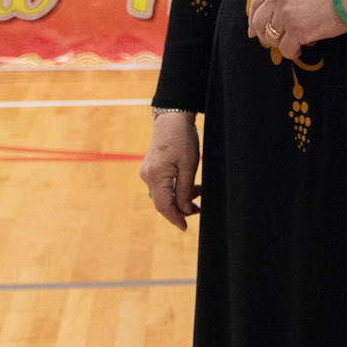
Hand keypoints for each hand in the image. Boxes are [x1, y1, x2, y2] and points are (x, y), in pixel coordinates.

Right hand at [141, 110, 200, 231]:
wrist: (172, 118)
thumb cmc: (182, 139)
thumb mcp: (189, 166)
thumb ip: (185, 190)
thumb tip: (184, 210)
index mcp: (156, 176)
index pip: (163, 206)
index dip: (175, 218)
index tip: (185, 228)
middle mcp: (147, 176)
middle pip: (163, 202)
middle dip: (180, 209)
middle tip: (199, 209)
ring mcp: (148, 172)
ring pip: (163, 195)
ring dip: (180, 198)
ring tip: (199, 195)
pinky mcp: (151, 168)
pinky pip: (162, 186)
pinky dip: (175, 189)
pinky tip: (190, 186)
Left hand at [247, 0, 346, 60]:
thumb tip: (274, 15)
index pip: (256, 0)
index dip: (252, 17)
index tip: (253, 30)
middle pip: (259, 21)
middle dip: (263, 35)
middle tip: (271, 42)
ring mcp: (286, 13)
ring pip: (271, 37)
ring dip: (282, 42)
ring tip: (296, 41)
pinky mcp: (297, 30)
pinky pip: (285, 49)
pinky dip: (292, 52)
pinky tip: (302, 48)